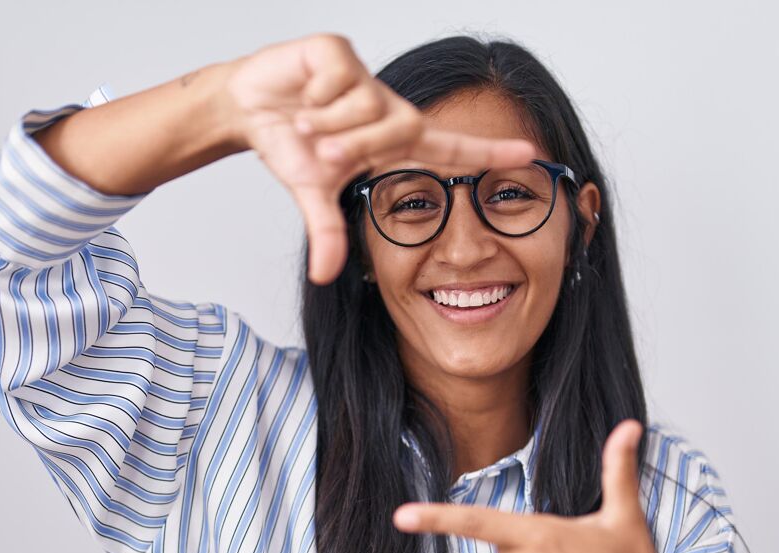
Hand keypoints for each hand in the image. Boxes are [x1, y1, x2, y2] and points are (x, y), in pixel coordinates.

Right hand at [223, 33, 538, 284]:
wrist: (249, 107)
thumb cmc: (291, 146)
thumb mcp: (313, 192)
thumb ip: (327, 231)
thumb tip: (324, 276)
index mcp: (389, 139)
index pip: (448, 147)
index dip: (488, 152)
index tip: (529, 154)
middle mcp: (386, 105)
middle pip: (404, 127)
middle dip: (358, 148)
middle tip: (324, 156)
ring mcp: (364, 75)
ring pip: (366, 105)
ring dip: (327, 125)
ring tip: (305, 123)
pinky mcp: (337, 50)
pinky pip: (340, 81)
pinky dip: (315, 99)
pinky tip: (302, 96)